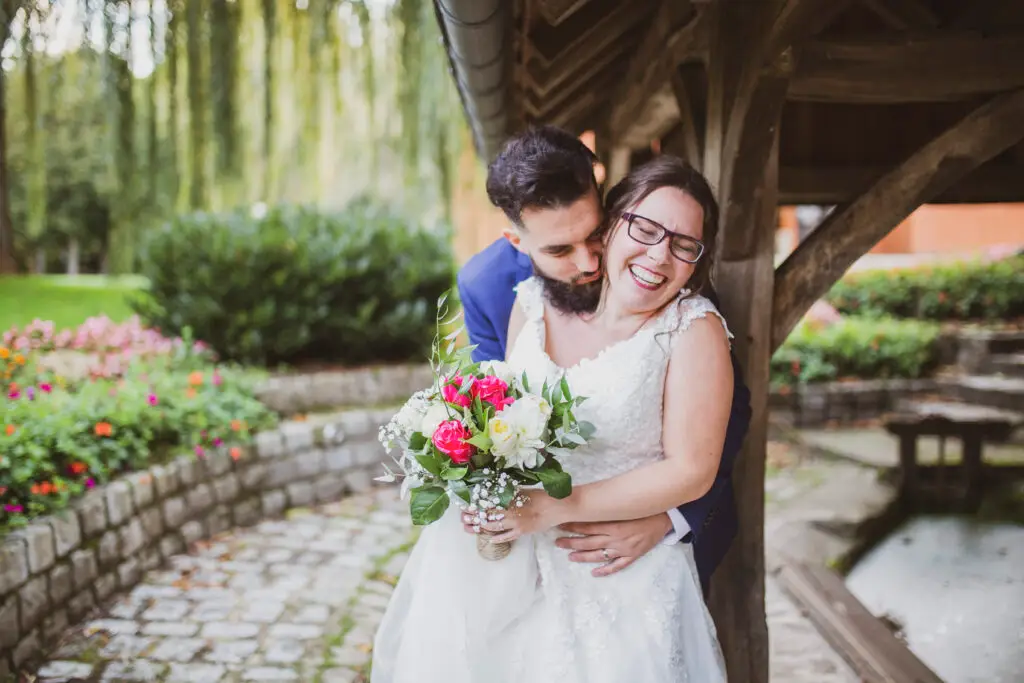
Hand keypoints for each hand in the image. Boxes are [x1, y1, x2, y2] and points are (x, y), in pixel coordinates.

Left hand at [467, 490, 563, 543]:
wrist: (558, 506)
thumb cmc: (542, 495)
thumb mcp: (523, 490)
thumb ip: (509, 493)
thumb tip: (495, 493)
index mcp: (510, 498)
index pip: (487, 502)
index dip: (475, 505)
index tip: (465, 506)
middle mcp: (510, 510)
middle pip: (487, 515)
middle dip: (473, 517)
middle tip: (463, 519)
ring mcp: (516, 522)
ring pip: (493, 526)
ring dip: (479, 528)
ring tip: (468, 528)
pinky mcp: (522, 531)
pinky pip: (506, 536)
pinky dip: (497, 538)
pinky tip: (488, 538)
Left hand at [555, 513, 672, 576]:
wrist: (665, 518)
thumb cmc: (643, 509)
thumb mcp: (624, 506)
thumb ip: (608, 508)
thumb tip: (589, 504)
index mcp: (614, 524)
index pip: (588, 526)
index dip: (573, 525)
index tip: (560, 524)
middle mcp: (617, 538)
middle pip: (589, 541)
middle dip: (572, 542)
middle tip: (558, 542)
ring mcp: (624, 549)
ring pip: (599, 555)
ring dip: (583, 556)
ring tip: (570, 556)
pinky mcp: (632, 556)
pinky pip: (617, 566)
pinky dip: (605, 571)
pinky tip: (594, 573)